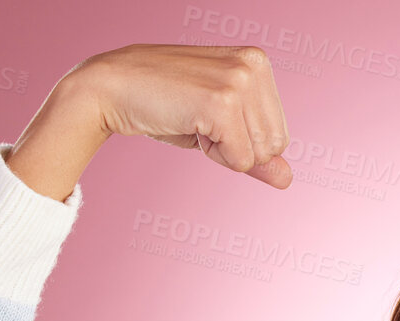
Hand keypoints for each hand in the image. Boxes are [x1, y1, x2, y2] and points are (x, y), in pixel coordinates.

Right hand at [73, 42, 293, 188]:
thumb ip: (254, 151)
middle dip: (237, 148)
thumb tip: (287, 179)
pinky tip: (188, 124)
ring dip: (224, 151)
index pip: (279, 134)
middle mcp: (253, 65)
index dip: (243, 141)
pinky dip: (213, 155)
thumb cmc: (164, 104)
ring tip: (193, 119)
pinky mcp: (222, 103)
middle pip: (275, 146)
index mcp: (258, 62)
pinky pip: (239, 160)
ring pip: (259, 155)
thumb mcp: (219, 126)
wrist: (112, 88)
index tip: (209, 117)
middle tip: (199, 120)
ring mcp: (238, 82)